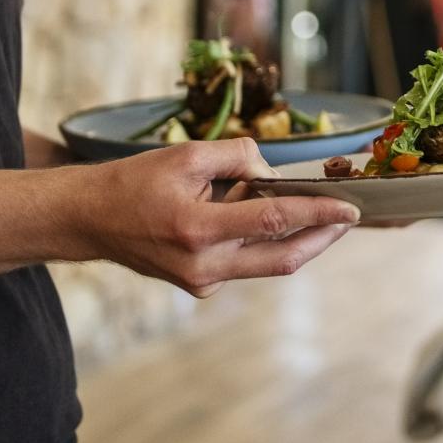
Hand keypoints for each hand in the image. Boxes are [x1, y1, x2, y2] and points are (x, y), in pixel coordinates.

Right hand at [80, 138, 359, 296]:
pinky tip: (250, 217)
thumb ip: (238, 157)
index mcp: (198, 228)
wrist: (91, 220)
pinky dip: (257, 241)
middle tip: (346, 219)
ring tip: (308, 210)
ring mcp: (202, 282)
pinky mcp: (200, 287)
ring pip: (266, 264)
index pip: (274, 220)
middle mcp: (204, 265)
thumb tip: (273, 173)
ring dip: (292, 238)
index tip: (350, 209)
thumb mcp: (186, 155)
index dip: (318, 213)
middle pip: (283, 258)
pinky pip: (243, 264)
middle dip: (321, 238)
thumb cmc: (134, 183)